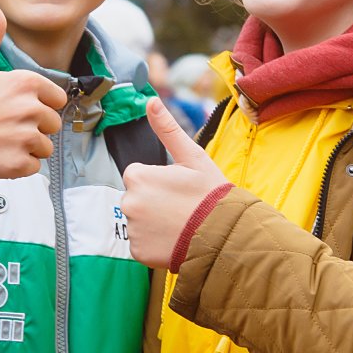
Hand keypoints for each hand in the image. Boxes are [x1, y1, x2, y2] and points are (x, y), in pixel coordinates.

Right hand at [0, 0, 67, 180]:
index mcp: (26, 83)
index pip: (56, 98)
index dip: (38, 102)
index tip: (13, 105)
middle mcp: (31, 109)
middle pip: (52, 122)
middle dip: (34, 125)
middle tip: (4, 124)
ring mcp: (26, 137)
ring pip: (45, 145)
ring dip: (28, 145)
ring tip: (1, 139)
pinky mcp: (21, 162)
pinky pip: (35, 165)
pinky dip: (21, 164)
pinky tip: (0, 154)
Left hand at [121, 98, 229, 269]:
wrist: (224, 235)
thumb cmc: (210, 194)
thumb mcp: (192, 157)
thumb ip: (167, 129)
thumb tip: (150, 101)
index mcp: (138, 176)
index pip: (138, 175)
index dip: (159, 181)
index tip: (178, 189)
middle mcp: (128, 202)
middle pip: (136, 198)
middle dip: (153, 201)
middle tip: (180, 207)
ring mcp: (132, 229)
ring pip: (138, 221)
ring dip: (153, 223)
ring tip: (179, 223)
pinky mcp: (137, 252)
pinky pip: (140, 244)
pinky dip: (153, 243)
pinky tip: (173, 239)